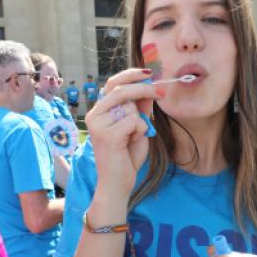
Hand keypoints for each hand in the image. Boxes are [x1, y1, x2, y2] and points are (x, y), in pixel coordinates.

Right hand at [85, 68, 162, 194]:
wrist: (117, 183)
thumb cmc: (126, 157)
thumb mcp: (137, 128)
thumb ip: (140, 109)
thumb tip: (150, 87)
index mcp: (99, 111)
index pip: (113, 84)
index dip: (131, 76)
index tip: (149, 73)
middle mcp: (95, 115)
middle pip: (121, 89)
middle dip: (144, 88)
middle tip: (161, 93)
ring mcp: (98, 124)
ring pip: (130, 107)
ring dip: (141, 121)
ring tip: (133, 137)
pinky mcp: (107, 134)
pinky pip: (134, 121)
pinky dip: (140, 131)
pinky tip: (131, 143)